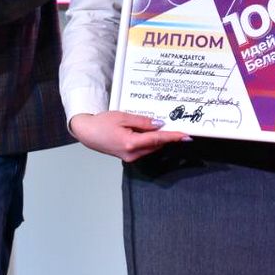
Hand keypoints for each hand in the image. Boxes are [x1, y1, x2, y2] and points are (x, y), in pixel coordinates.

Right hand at [68, 111, 190, 161]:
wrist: (87, 133)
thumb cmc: (102, 123)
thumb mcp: (123, 117)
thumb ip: (143, 121)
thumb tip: (159, 124)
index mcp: (131, 143)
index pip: (158, 139)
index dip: (173, 137)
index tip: (186, 136)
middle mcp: (132, 154)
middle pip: (157, 145)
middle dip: (168, 137)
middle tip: (179, 127)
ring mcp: (130, 157)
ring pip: (152, 148)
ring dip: (159, 139)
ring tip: (164, 127)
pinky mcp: (129, 157)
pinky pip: (145, 149)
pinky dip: (151, 142)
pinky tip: (150, 132)